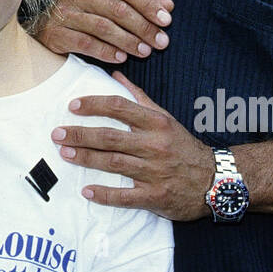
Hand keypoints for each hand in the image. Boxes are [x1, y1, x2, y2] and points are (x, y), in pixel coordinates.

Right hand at [34, 0, 173, 63]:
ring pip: (103, 27)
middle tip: (160, 42)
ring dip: (128, 41)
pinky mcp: (54, 33)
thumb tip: (169, 6)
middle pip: (117, 8)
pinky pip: (85, 43)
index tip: (166, 21)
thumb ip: (138, 4)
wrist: (43, 28)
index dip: (148, 5)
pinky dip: (106, 52)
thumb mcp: (109, 3)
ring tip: (145, 52)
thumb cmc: (83, 14)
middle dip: (143, 27)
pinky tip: (121, 58)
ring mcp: (62, 12)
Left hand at [52, 71, 213, 220]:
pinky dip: (104, 194)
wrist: (215, 180)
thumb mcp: (165, 118)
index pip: (119, 107)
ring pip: (113, 163)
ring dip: (86, 158)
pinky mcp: (155, 196)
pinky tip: (86, 190)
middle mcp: (154, 145)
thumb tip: (116, 75)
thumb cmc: (184, 146)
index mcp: (156, 123)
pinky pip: (125, 196)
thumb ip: (139, 97)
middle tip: (57, 133)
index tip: (73, 106)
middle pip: (110, 137)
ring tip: (65, 154)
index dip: (94, 104)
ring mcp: (154, 172)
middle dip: (80, 134)